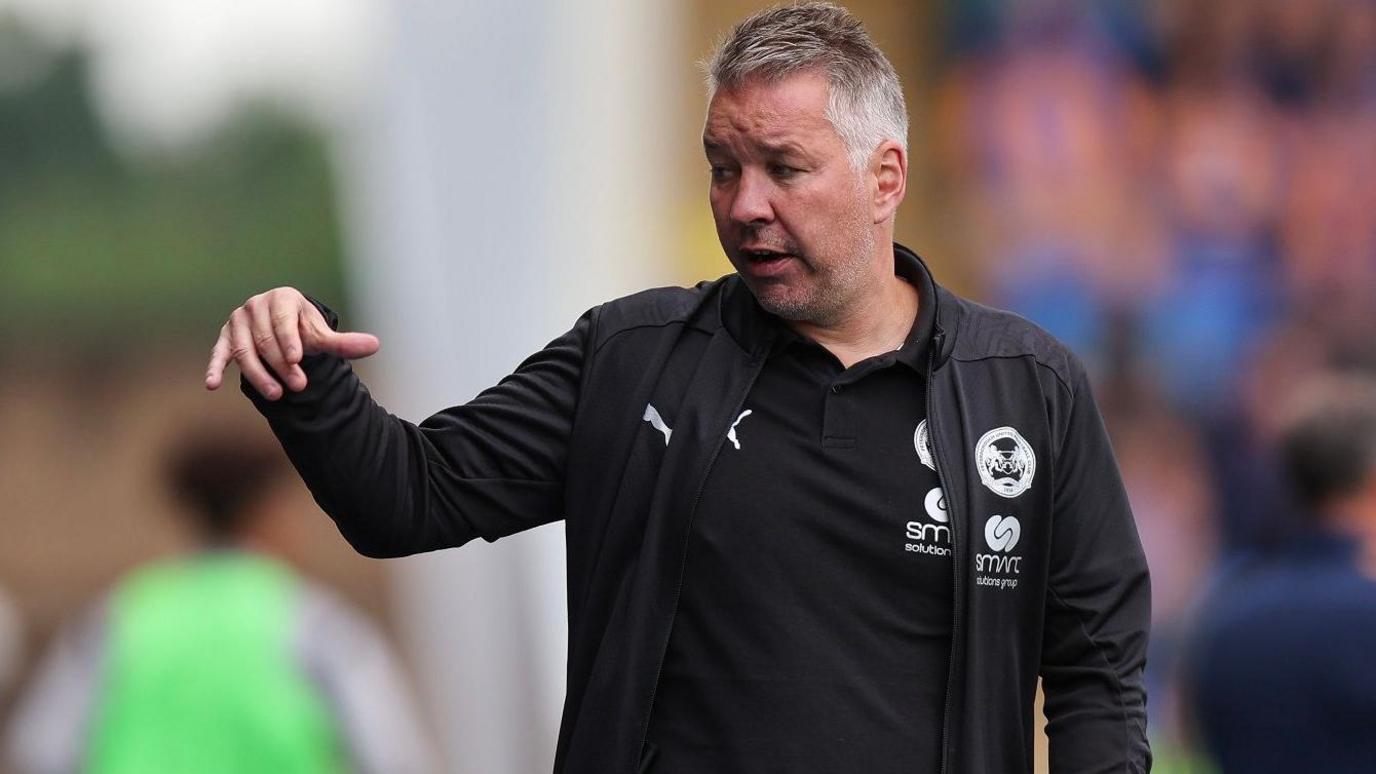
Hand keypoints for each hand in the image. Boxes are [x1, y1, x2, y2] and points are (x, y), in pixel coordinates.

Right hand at [204, 287, 379, 399]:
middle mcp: (256, 305)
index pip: (283, 320)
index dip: (289, 341)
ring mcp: (238, 321)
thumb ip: (344, 343)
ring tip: (276, 395)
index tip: (297, 360)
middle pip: (265, 340)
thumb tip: (375, 345)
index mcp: (282, 298)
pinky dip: (215, 368)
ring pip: (244, 351)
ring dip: (259, 375)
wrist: (284, 329)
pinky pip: (220, 353)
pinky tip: (212, 385)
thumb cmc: (304, 330)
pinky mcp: (225, 338)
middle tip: (299, 386)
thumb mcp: (322, 336)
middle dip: (282, 365)